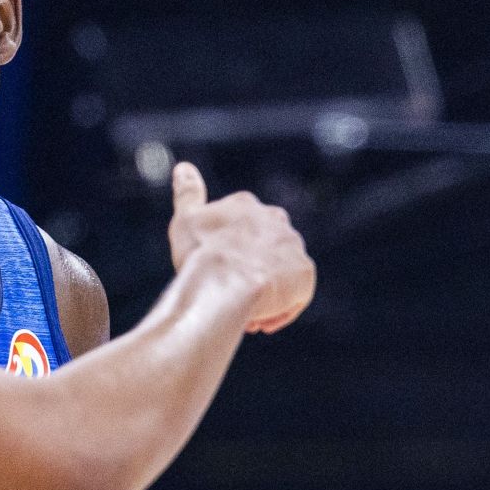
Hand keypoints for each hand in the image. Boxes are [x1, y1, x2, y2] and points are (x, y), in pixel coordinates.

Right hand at [168, 162, 315, 333]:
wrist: (224, 282)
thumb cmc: (199, 252)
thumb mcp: (185, 219)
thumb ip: (188, 193)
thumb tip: (183, 167)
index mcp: (247, 206)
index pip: (239, 228)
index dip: (224, 253)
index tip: (210, 271)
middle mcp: (277, 221)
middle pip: (262, 250)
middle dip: (246, 271)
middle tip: (225, 294)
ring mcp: (293, 248)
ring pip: (277, 274)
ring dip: (262, 294)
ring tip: (239, 315)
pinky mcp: (306, 275)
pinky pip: (293, 298)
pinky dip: (277, 311)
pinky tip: (255, 322)